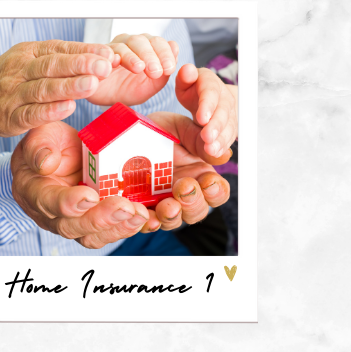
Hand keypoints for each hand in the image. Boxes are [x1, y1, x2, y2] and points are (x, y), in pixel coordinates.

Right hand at [0, 40, 115, 141]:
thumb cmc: (13, 79)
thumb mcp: (33, 61)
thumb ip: (64, 61)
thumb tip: (103, 59)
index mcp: (30, 53)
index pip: (60, 49)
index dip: (85, 52)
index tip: (108, 55)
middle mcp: (21, 70)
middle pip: (53, 66)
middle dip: (80, 66)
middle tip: (104, 67)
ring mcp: (15, 94)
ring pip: (43, 89)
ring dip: (69, 87)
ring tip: (92, 85)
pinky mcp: (11, 117)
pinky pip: (31, 113)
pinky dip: (50, 111)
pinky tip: (68, 108)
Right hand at [11, 121, 162, 248]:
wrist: (59, 154)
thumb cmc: (48, 142)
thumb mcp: (40, 133)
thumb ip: (39, 146)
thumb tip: (46, 163)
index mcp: (33, 191)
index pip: (49, 202)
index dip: (68, 202)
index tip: (90, 195)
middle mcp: (50, 214)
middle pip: (72, 226)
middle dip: (101, 219)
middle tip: (125, 207)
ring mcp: (72, 222)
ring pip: (92, 236)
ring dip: (118, 227)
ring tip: (140, 214)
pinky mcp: (92, 223)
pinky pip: (107, 233)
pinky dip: (126, 228)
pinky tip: (144, 218)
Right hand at [86, 33, 178, 106]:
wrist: (106, 99)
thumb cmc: (129, 89)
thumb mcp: (151, 84)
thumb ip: (164, 70)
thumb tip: (175, 48)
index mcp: (145, 47)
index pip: (158, 42)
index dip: (165, 53)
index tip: (169, 68)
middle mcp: (129, 43)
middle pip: (141, 41)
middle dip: (150, 56)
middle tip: (155, 71)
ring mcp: (112, 47)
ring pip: (124, 44)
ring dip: (132, 56)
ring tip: (138, 68)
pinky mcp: (96, 56)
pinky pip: (103, 53)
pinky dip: (110, 56)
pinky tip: (115, 63)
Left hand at [143, 112, 232, 231]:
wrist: (126, 130)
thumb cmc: (159, 130)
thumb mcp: (181, 129)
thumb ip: (201, 141)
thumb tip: (224, 155)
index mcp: (200, 175)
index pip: (217, 192)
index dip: (216, 191)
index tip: (208, 181)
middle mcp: (183, 193)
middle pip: (198, 210)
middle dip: (193, 201)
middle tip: (184, 186)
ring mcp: (162, 202)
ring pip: (175, 220)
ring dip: (173, 215)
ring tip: (168, 205)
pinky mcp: (141, 208)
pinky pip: (147, 222)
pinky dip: (150, 223)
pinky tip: (150, 217)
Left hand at [175, 64, 237, 157]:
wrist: (208, 98)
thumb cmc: (193, 90)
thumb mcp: (185, 83)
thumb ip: (184, 77)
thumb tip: (188, 70)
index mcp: (210, 83)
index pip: (211, 92)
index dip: (208, 105)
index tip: (201, 118)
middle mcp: (224, 97)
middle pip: (223, 111)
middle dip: (216, 125)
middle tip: (207, 137)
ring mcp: (231, 112)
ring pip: (229, 125)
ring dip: (221, 139)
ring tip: (211, 149)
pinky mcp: (232, 125)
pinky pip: (230, 136)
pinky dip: (223, 145)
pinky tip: (216, 153)